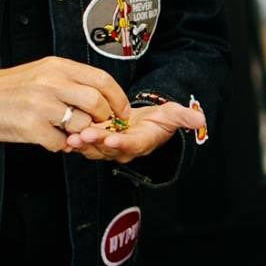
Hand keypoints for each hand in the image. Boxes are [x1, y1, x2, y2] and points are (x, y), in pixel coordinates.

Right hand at [0, 58, 129, 151]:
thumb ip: (69, 82)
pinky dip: (58, 146)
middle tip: (100, 128)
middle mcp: (51, 82)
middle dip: (104, 120)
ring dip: (80, 136)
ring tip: (67, 134)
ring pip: (81, 125)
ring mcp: (40, 105)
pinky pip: (60, 144)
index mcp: (57, 66)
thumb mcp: (39, 72)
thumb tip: (101, 99)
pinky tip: (47, 139)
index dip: (118, 98)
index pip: (102, 79)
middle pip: (97, 104)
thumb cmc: (5, 88)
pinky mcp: (30, 127)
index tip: (123, 112)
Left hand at [65, 100, 206, 162]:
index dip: (122, 143)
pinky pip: (85, 144)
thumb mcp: (172, 115)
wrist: (143, 123)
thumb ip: (183, 117)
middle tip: (84, 136)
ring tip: (72, 137)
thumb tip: (200, 120)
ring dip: (82, 144)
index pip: (132, 145)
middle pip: (108, 149)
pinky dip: (75, 141)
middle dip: (96, 143)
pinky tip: (65, 134)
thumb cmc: (157, 120)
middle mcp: (124, 149)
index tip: (112, 138)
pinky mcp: (97, 143)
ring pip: (94, 149)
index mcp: (141, 142)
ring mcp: (109, 148)